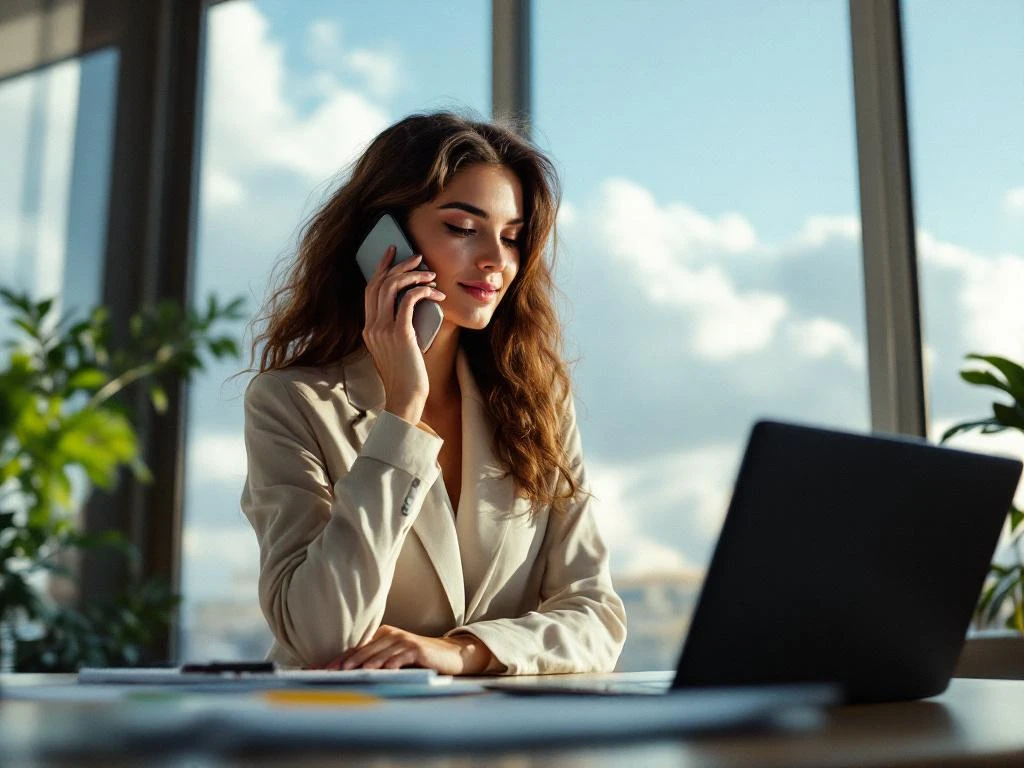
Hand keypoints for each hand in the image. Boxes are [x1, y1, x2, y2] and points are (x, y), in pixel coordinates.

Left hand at [325, 625, 493, 675]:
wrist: (448, 655)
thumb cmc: (418, 660)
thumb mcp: (394, 660)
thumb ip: (375, 664)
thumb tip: (347, 675)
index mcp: (382, 636)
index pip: (357, 648)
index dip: (339, 659)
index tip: (323, 670)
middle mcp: (391, 635)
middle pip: (366, 649)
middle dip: (348, 661)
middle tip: (334, 672)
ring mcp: (404, 640)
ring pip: (381, 652)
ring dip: (367, 662)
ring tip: (355, 671)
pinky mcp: (417, 648)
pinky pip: (401, 656)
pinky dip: (392, 663)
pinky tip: (384, 670)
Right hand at [362, 246, 445, 424]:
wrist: (406, 399)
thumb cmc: (407, 378)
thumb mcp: (396, 350)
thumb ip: (396, 331)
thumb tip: (411, 311)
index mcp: (368, 329)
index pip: (370, 290)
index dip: (380, 268)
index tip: (392, 253)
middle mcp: (371, 327)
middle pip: (379, 283)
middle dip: (398, 265)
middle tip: (417, 256)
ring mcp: (383, 330)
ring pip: (392, 287)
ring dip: (413, 275)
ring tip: (431, 274)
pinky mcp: (399, 334)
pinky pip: (409, 300)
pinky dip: (423, 291)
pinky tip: (436, 293)